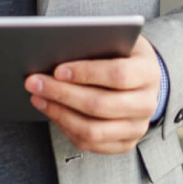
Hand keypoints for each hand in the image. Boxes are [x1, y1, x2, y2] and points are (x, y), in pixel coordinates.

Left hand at [24, 34, 161, 153]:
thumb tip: (56, 50)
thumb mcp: (115, 40)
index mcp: (148, 72)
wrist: (142, 79)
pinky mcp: (126, 143)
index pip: (118, 74)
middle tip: (34, 82)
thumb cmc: (121, 54)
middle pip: (101, 105)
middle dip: (62, 93)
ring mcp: (138, 127)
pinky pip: (91, 143)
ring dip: (59, 113)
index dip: (86, 72)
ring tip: (37, 98)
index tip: (57, 69)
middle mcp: (148, 103)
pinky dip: (66, 127)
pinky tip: (51, 111)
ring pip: (93, 130)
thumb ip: (94, 44)